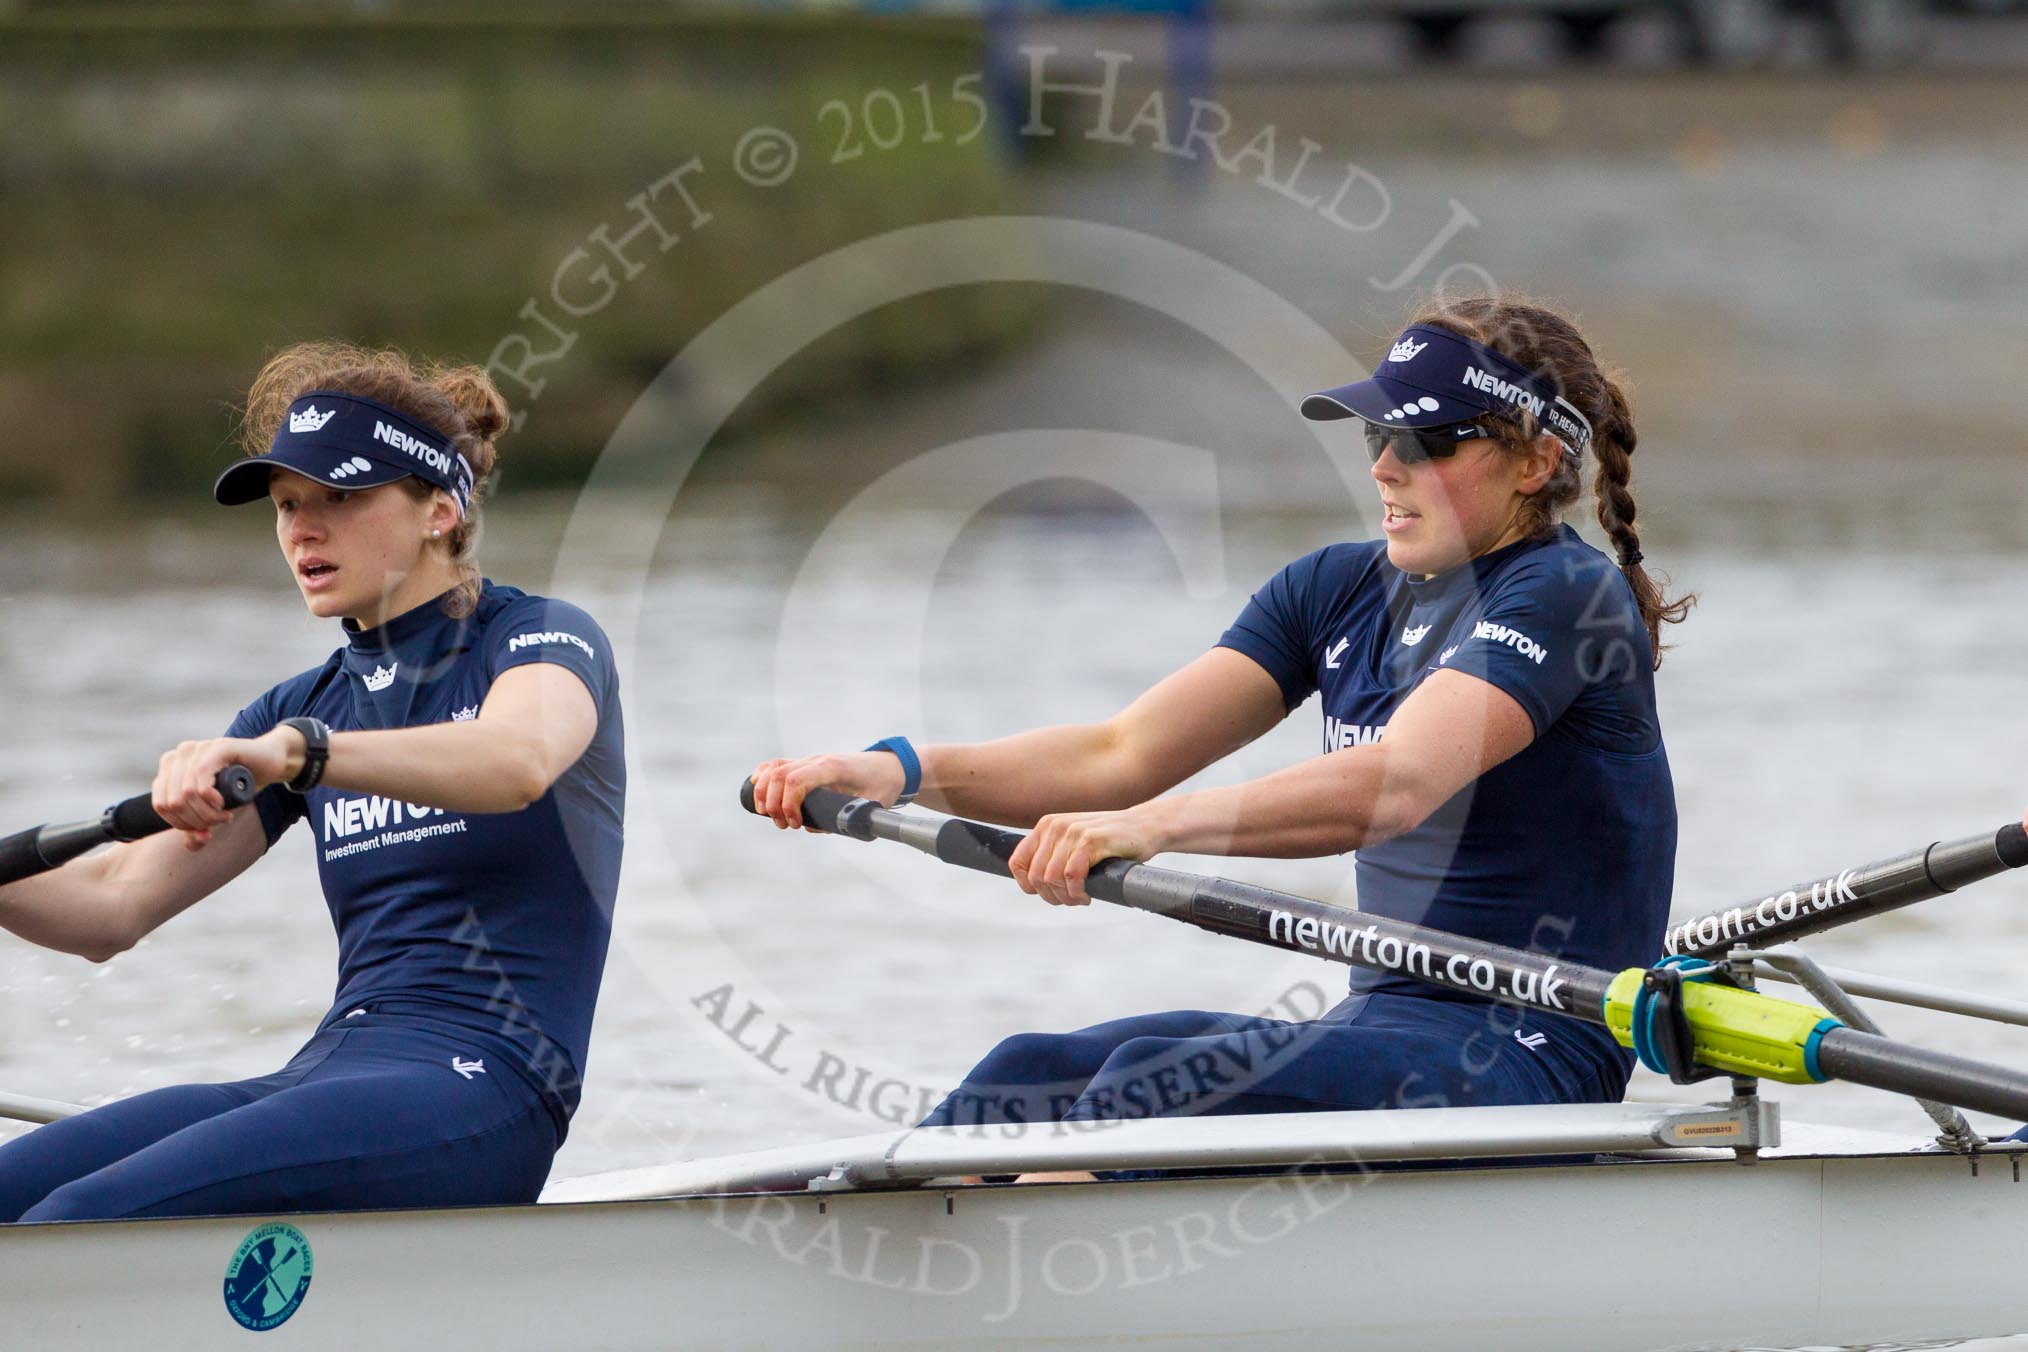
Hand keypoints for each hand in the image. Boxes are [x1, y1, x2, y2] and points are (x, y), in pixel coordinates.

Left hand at [152, 734, 286, 849]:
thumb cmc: (241, 783)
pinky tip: (223, 804)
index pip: (160, 804)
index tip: (203, 829)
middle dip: (196, 821)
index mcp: (170, 766)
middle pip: (173, 802)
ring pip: (186, 795)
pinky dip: (212, 801)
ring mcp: (197, 749)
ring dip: (207, 814)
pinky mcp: (216, 749)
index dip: (180, 823)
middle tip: (218, 823)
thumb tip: (193, 845)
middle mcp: (179, 755)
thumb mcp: (216, 808)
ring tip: (225, 816)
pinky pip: (201, 783)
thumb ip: (200, 824)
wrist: (270, 761)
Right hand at [749, 752, 907, 830]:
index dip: (787, 804)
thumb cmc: (883, 785)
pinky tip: (758, 790)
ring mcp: (812, 760)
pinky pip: (779, 764)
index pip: (796, 779)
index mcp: (832, 768)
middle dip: (772, 802)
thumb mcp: (871, 805)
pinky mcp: (809, 764)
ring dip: (764, 791)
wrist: (891, 767)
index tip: (794, 824)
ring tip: (768, 814)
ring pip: (775, 767)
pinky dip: (764, 775)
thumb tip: (813, 828)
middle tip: (782, 825)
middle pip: (779, 773)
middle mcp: (818, 760)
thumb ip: (845, 818)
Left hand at [1008, 804, 1167, 905]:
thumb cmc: (1111, 841)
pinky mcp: (1091, 840)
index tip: (1048, 893)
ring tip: (1081, 898)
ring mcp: (1073, 831)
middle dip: (1052, 896)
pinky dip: (1077, 893)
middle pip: (1036, 877)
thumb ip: (1052, 856)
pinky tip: (1088, 895)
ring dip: (1066, 897)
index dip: (1028, 886)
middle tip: (1072, 900)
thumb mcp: (1074, 843)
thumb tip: (1032, 883)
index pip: (1017, 863)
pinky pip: (1071, 876)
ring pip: (1051, 878)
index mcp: (1046, 826)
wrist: (1146, 826)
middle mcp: (1055, 826)